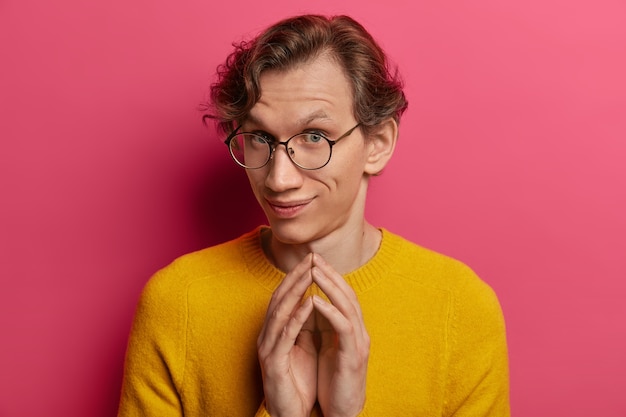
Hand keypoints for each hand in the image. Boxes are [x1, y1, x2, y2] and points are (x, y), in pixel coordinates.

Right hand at [257, 254, 317, 416]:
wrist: (290, 415)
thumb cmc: (297, 383)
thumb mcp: (301, 349)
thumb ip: (303, 327)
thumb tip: (312, 303)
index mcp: (274, 332)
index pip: (284, 297)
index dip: (296, 277)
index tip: (312, 259)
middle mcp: (267, 336)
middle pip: (280, 299)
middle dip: (296, 276)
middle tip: (311, 257)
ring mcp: (268, 349)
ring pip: (280, 312)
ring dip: (296, 291)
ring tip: (310, 273)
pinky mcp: (273, 363)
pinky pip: (285, 336)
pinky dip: (296, 317)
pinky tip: (308, 304)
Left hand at [311, 254, 369, 416]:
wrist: (343, 411)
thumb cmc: (334, 380)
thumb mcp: (329, 348)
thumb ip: (326, 326)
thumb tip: (313, 305)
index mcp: (352, 329)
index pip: (343, 295)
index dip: (330, 276)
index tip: (314, 260)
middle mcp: (359, 332)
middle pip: (348, 294)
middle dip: (331, 274)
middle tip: (315, 257)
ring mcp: (358, 343)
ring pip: (348, 306)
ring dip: (331, 287)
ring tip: (315, 271)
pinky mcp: (353, 356)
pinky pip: (344, 328)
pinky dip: (330, 312)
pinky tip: (317, 301)